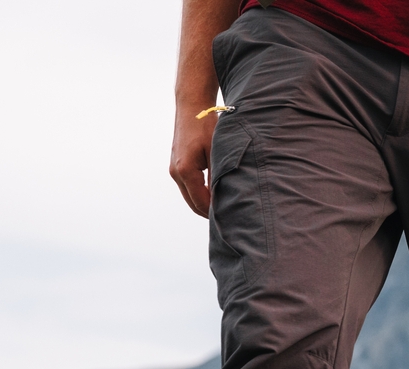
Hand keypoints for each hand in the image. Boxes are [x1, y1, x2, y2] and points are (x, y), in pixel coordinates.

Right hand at [170, 0, 238, 217]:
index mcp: (185, 171)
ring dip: (206, 204)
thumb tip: (230, 198)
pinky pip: (189, 187)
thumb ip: (222, 175)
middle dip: (211, 214)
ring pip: (191, 197)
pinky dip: (201, 194)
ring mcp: (174, 169)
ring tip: (227, 211)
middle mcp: (176, 172)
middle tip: (233, 222)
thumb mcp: (220, 151)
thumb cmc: (208, 126)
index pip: (202, 204)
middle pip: (194, 205)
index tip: (234, 222)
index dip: (217, 215)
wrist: (192, 106)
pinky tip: (217, 196)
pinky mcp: (176, 165)